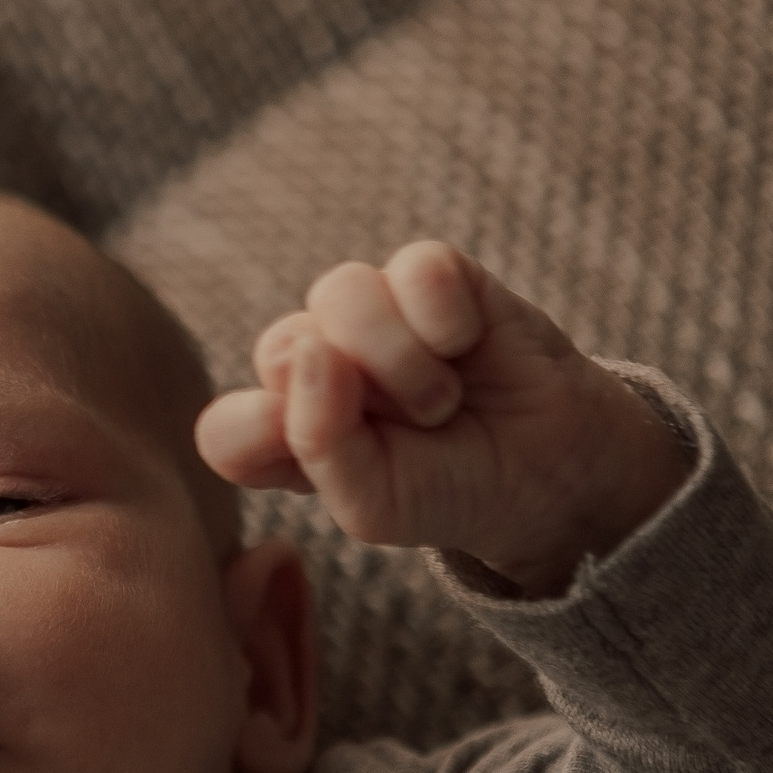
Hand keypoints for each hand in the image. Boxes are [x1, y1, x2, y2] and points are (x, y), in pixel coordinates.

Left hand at [193, 241, 691, 596]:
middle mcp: (309, 361)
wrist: (547, 471)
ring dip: (403, 363)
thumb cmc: (446, 490)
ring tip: (442, 400)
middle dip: (360, 402)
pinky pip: (415, 268)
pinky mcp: (427, 272)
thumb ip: (317, 443)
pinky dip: (448, 319)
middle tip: (414, 433)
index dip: (277, 444)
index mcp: (278, 430)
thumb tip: (309, 349)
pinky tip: (467, 344)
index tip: (343, 467)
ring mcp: (363, 310)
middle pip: (280, 350)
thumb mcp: (373, 503)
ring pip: (341, 295)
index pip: (225, 431)